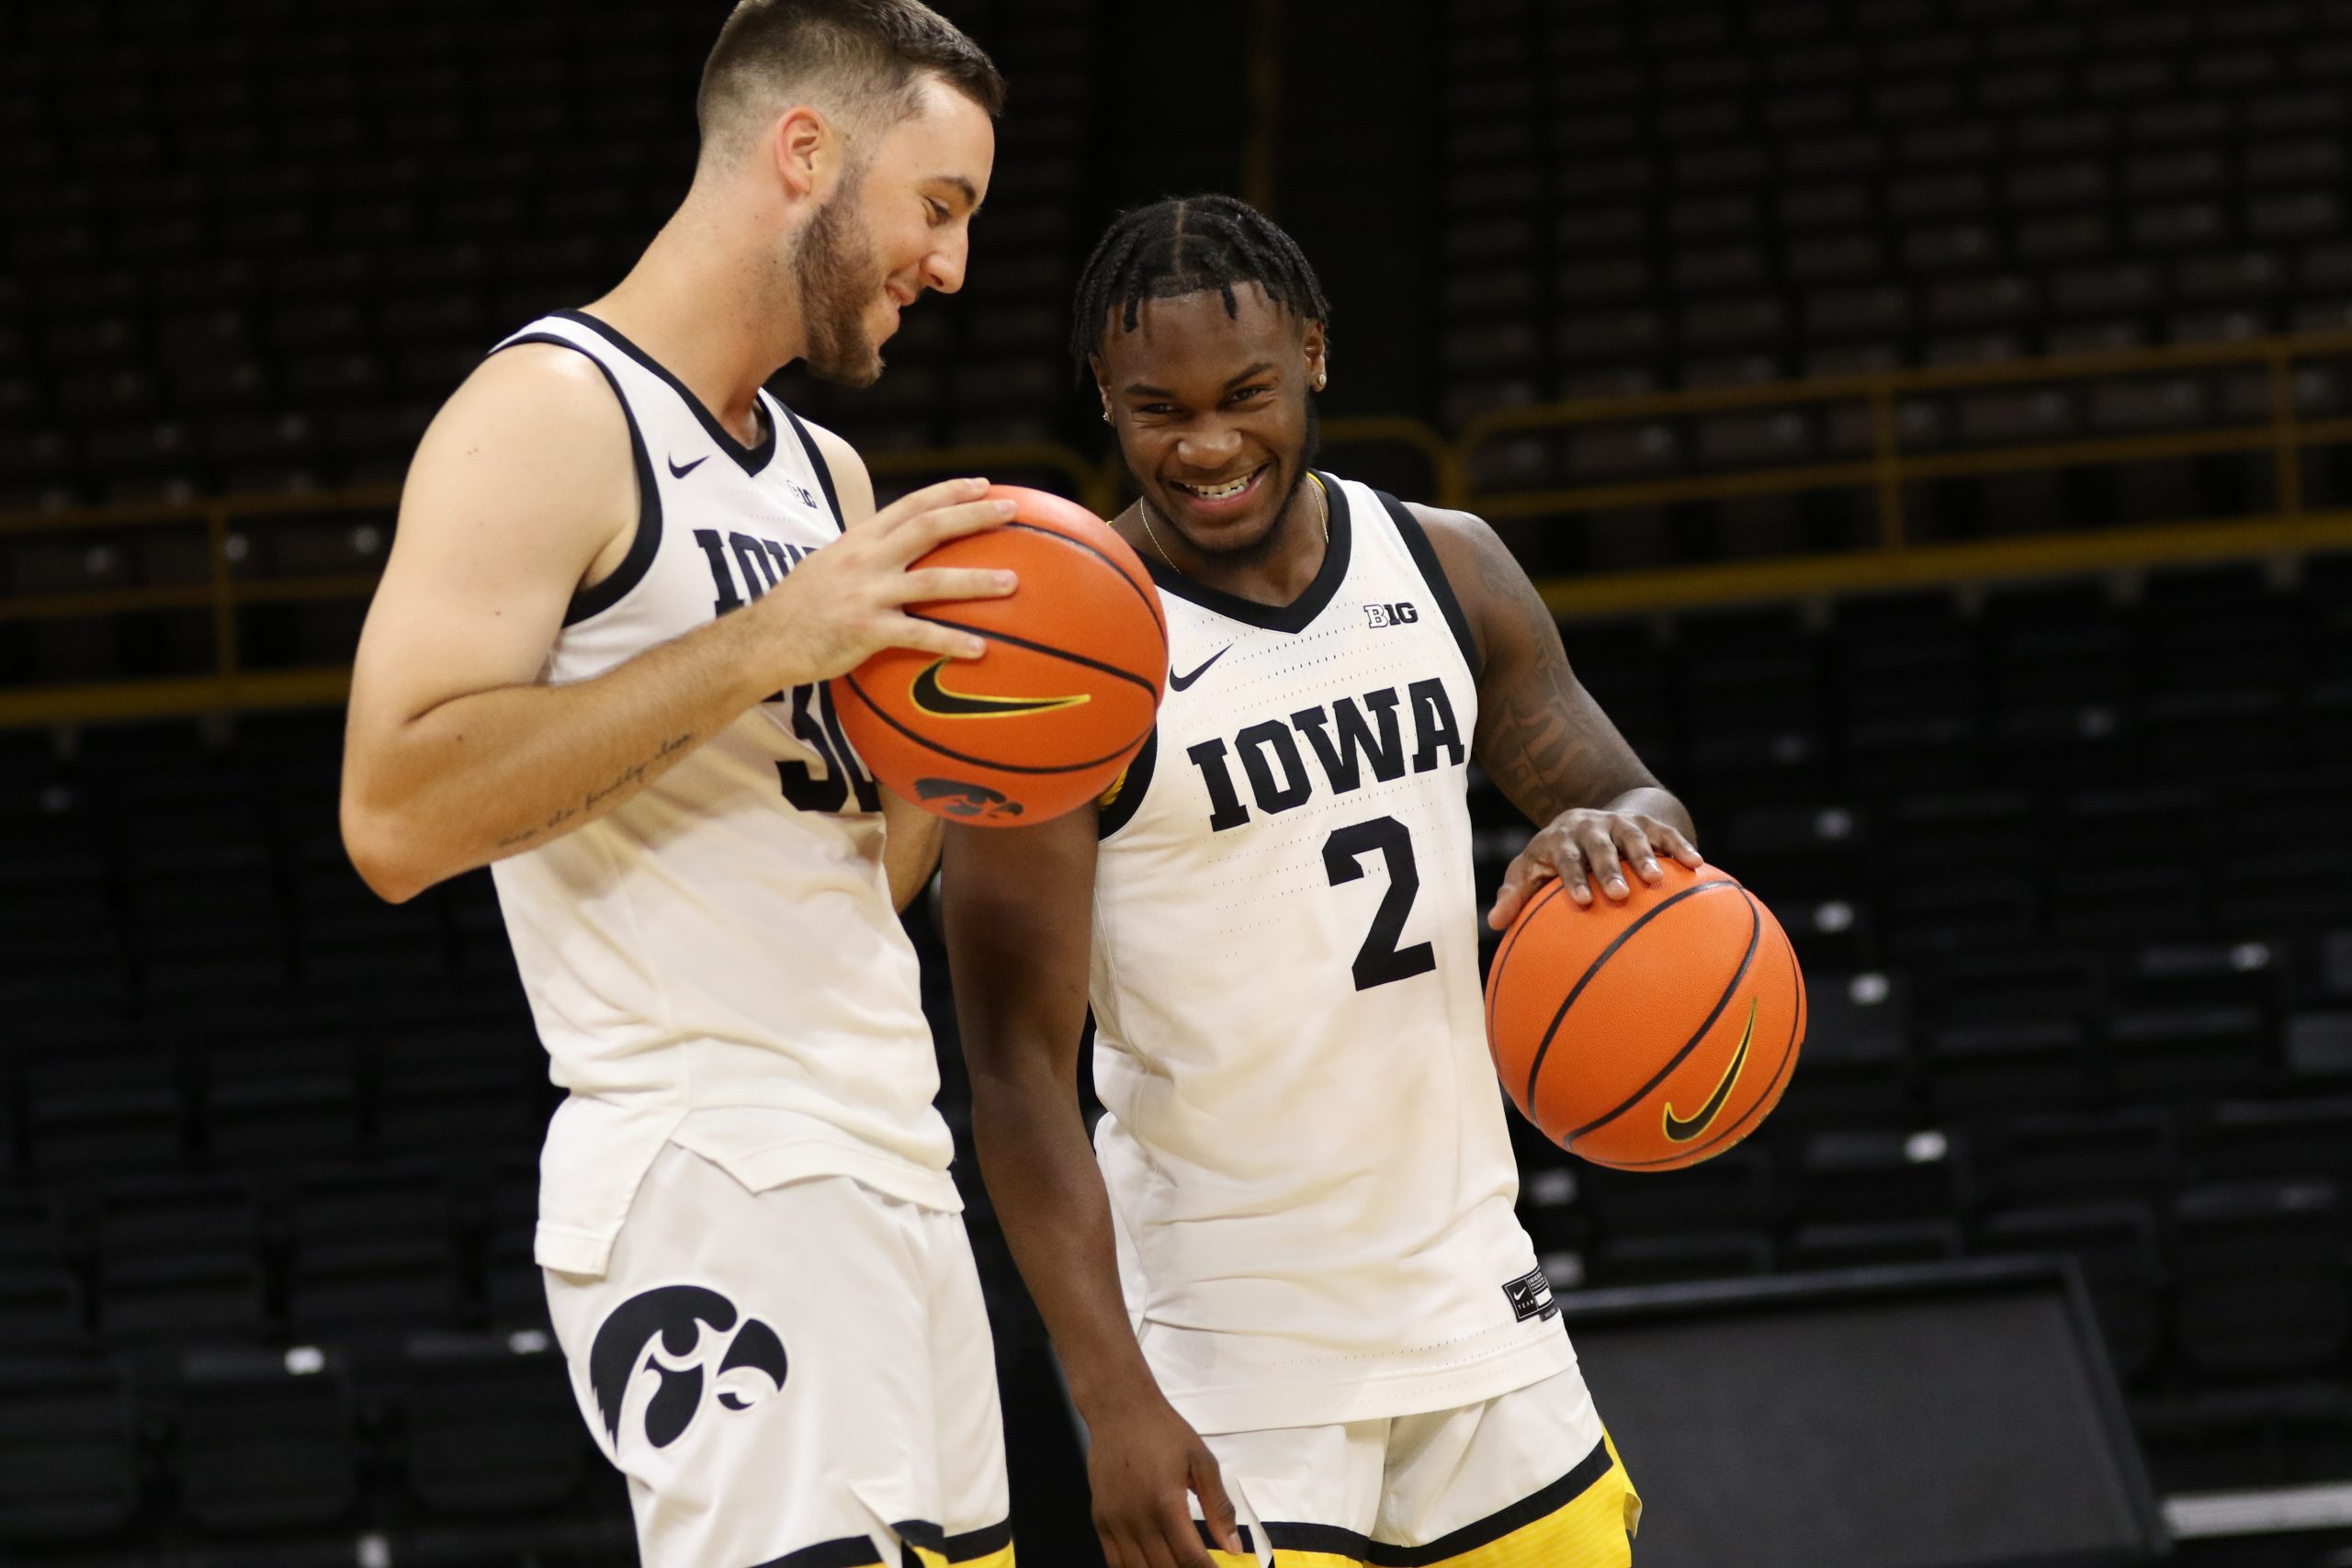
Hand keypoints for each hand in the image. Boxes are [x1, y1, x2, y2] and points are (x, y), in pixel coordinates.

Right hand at [751, 476, 1017, 689]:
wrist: (763, 640)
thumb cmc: (800, 607)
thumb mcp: (830, 565)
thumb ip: (866, 555)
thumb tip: (900, 552)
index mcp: (860, 540)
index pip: (911, 504)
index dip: (949, 492)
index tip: (984, 484)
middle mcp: (866, 559)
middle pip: (929, 528)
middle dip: (973, 516)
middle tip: (1012, 512)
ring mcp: (866, 594)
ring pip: (932, 580)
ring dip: (976, 581)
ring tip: (1012, 583)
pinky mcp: (865, 630)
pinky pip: (918, 634)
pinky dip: (951, 641)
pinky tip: (981, 650)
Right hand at [1086, 1396, 1242, 1567]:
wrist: (1119, 1409)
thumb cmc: (1164, 1432)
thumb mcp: (1201, 1462)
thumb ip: (1219, 1508)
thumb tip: (1233, 1548)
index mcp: (1166, 1504)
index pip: (1189, 1558)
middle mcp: (1137, 1519)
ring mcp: (1114, 1523)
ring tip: (1179, 1567)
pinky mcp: (1100, 1521)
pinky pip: (1115, 1561)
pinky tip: (1151, 1566)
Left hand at [1488, 808, 1701, 927]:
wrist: (1585, 818)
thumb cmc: (1553, 857)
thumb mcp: (1529, 870)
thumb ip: (1515, 894)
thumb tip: (1495, 924)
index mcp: (1560, 840)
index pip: (1565, 858)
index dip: (1573, 877)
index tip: (1583, 901)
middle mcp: (1590, 827)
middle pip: (1600, 846)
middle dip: (1608, 868)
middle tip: (1619, 893)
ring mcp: (1619, 822)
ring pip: (1634, 835)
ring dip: (1645, 856)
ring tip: (1657, 880)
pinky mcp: (1645, 822)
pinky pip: (1665, 832)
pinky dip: (1679, 845)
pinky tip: (1696, 864)